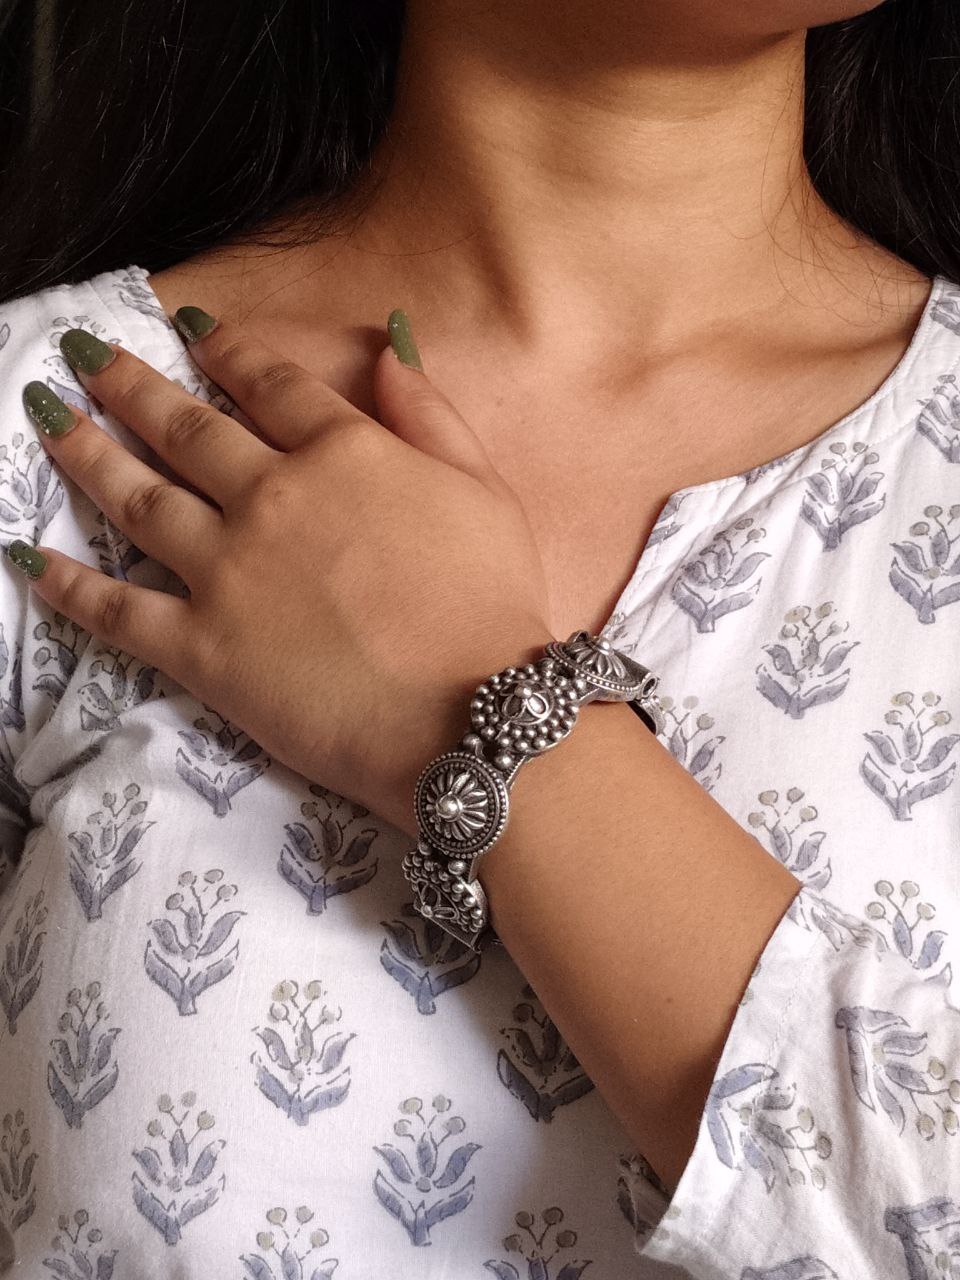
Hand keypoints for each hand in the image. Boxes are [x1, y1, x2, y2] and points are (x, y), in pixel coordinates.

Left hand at [11, 310, 554, 830]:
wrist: (470, 715)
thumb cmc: (492, 605)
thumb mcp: (484, 490)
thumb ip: (430, 413)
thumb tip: (387, 345)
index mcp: (343, 453)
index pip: (271, 384)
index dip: (227, 350)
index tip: (189, 328)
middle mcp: (271, 496)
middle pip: (185, 428)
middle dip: (129, 384)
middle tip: (82, 354)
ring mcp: (228, 571)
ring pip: (137, 499)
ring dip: (84, 452)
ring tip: (45, 417)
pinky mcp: (202, 647)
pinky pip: (119, 608)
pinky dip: (68, 583)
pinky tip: (27, 555)